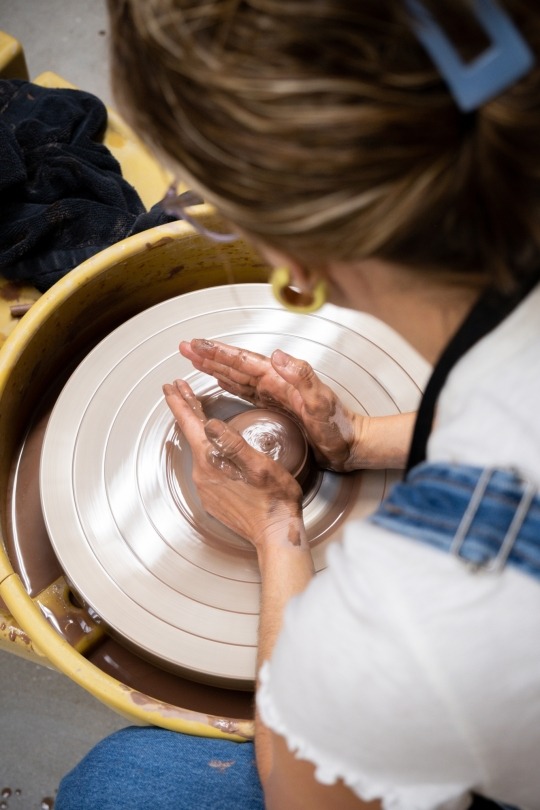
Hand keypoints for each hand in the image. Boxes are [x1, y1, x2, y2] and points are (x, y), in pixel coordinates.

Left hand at [163, 378, 305, 549]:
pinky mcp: (212, 498)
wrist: (275, 535)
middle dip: (186, 410)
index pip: (190, 423)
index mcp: (213, 460)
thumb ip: (233, 443)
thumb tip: (210, 424)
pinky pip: (206, 469)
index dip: (180, 402)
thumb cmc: (275, 500)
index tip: (171, 387)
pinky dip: (208, 453)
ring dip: (197, 431)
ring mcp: (206, 487)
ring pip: (198, 451)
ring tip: (199, 414)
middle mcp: (202, 473)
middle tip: (178, 391)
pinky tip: (216, 450)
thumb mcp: (260, 465)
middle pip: (191, 435)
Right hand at [179, 339, 362, 471]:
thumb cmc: (338, 428)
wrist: (351, 445)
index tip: (197, 346)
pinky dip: (229, 383)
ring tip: (195, 360)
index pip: (244, 361)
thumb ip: (303, 378)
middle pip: (236, 364)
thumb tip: (279, 356)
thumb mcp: (322, 403)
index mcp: (282, 379)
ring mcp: (275, 394)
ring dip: (215, 367)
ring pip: (237, 376)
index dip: (219, 353)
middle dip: (209, 355)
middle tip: (185, 348)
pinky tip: (220, 382)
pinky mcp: (276, 407)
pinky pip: (246, 391)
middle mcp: (276, 383)